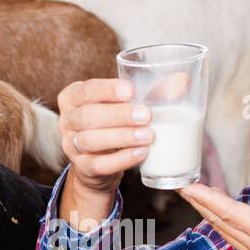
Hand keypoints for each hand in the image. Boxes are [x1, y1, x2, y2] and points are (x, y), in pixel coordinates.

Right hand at [57, 78, 152, 196]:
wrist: (100, 165)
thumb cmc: (115, 125)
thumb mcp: (129, 105)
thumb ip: (153, 92)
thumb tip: (183, 80)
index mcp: (73, 97)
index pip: (86, 90)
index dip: (107, 90)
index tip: (131, 91)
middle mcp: (67, 121)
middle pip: (87, 116)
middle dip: (118, 115)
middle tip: (147, 116)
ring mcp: (71, 146)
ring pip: (91, 140)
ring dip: (122, 137)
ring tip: (149, 136)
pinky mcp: (83, 169)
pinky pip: (99, 164)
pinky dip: (122, 159)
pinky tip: (142, 153)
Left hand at [179, 184, 249, 249]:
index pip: (235, 215)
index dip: (210, 199)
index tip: (190, 187)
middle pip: (225, 225)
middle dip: (202, 205)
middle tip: (184, 187)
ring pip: (230, 235)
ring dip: (212, 216)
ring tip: (200, 199)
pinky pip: (240, 245)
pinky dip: (227, 229)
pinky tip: (226, 223)